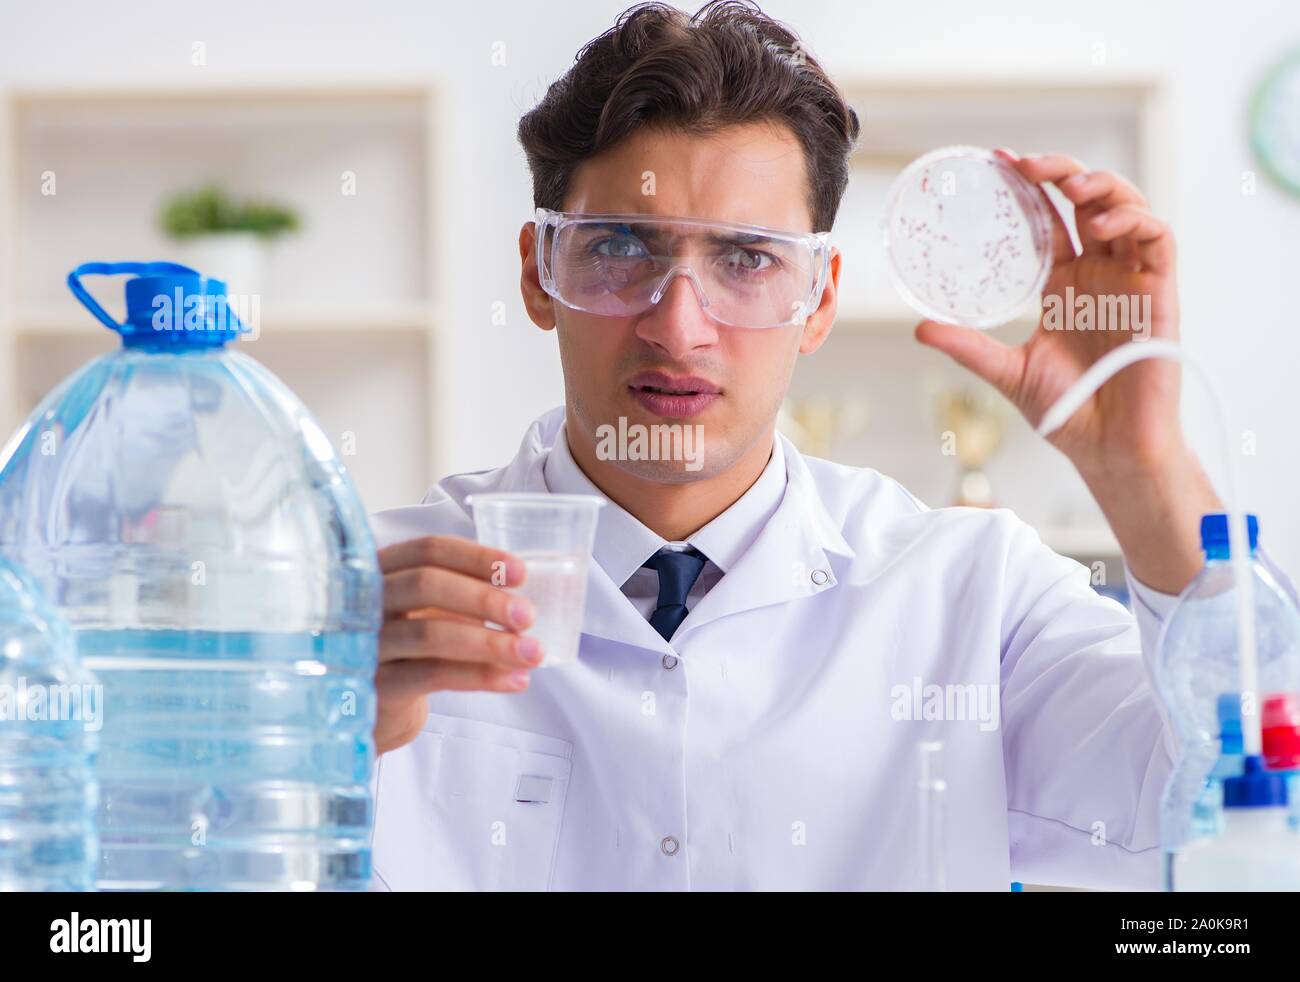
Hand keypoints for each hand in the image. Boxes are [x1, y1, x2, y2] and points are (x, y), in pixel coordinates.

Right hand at [375, 536, 542, 754]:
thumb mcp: (431, 610)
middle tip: (527, 616)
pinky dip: (480, 676)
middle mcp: (365, 600)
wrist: (378, 703)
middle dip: (484, 599)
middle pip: (425, 585)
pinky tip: (513, 680)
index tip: (520, 573)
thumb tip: (523, 602)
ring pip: (430, 634)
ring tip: (532, 654)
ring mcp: (365, 643)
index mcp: (382, 569)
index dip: (477, 557)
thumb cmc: (411, 646)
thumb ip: (465, 595)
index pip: (428, 550)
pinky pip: (433, 675)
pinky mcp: (376, 685)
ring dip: (490, 643)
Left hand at [915, 149, 1181, 475]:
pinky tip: (1103, 225)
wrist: (1107, 446)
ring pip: (1127, 208)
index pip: (1049, 219)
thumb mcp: (1008, 371)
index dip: (1030, 186)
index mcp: (1064, 283)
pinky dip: (1135, 221)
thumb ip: (968, 347)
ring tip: (1069, 186)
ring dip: (1101, 187)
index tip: (1000, 160)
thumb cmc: (1066, 409)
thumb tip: (920, 330)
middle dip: (1062, 171)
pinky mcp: (1160, 293)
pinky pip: (1159, 240)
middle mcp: (1099, 273)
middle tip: (1029, 164)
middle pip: (1088, 200)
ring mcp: (1131, 280)